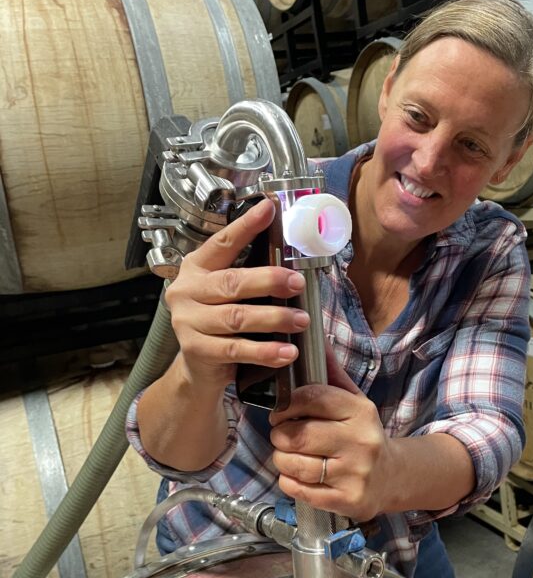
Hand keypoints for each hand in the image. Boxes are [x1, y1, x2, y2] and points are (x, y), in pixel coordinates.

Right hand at [164, 199, 309, 390]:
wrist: (199, 369)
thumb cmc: (221, 324)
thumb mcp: (229, 295)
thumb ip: (250, 277)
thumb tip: (293, 263)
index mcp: (197, 269)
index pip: (222, 242)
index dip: (246, 226)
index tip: (269, 208)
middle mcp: (187, 291)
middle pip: (232, 282)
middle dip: (269, 280)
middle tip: (298, 283)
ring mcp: (188, 321)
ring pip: (236, 316)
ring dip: (274, 318)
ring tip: (301, 320)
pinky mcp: (197, 350)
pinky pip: (236, 349)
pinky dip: (265, 351)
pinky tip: (286, 351)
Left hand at [269, 355, 394, 521]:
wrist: (393, 476)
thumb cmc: (362, 434)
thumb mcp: (354, 400)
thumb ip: (331, 373)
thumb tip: (316, 339)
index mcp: (360, 411)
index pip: (311, 398)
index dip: (286, 403)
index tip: (281, 410)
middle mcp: (360, 441)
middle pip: (296, 435)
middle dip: (279, 434)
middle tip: (283, 435)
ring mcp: (355, 473)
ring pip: (293, 463)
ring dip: (282, 459)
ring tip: (290, 455)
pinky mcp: (347, 500)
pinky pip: (297, 488)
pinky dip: (289, 480)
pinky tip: (299, 474)